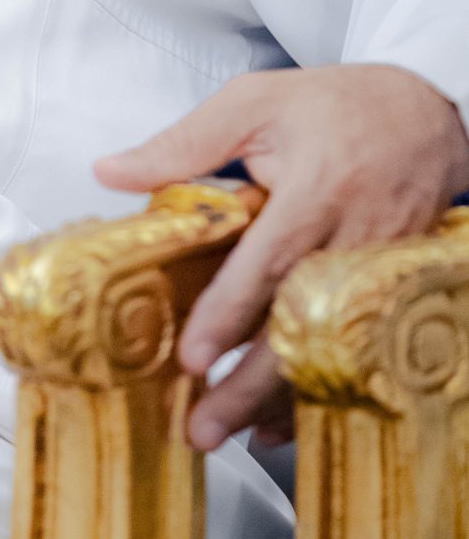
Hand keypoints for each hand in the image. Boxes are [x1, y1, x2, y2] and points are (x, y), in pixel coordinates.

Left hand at [94, 63, 468, 452]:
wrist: (427, 113)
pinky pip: (354, 350)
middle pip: (298, 325)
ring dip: (281, 398)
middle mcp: (353, 238)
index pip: (268, 262)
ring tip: (236, 436)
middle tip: (203, 427)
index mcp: (316, 189)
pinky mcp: (392, 289)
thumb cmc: (336, 105)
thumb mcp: (254, 102)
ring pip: (328, 349)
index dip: (230, 314)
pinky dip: (320, 386)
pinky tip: (282, 419)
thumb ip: (183, 143)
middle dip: (250, 384)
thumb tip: (110, 171)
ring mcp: (379, 270)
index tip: (193, 357)